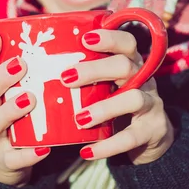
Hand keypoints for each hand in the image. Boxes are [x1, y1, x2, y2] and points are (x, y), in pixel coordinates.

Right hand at [0, 33, 50, 185]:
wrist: (6, 160)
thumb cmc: (20, 116)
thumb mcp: (21, 92)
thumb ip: (37, 70)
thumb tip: (67, 34)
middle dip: (0, 78)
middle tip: (21, 65)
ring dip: (10, 110)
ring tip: (30, 99)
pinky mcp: (6, 160)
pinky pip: (13, 158)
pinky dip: (27, 154)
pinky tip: (43, 148)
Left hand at [60, 29, 174, 164]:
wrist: (150, 137)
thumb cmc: (116, 101)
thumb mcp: (106, 83)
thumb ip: (85, 73)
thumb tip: (35, 65)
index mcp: (131, 63)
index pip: (126, 42)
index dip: (109, 38)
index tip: (85, 39)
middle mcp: (144, 79)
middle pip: (125, 66)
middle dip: (95, 70)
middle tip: (66, 78)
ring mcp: (152, 104)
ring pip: (133, 99)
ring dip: (105, 107)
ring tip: (79, 119)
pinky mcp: (153, 130)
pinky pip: (131, 137)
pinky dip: (108, 145)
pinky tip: (87, 151)